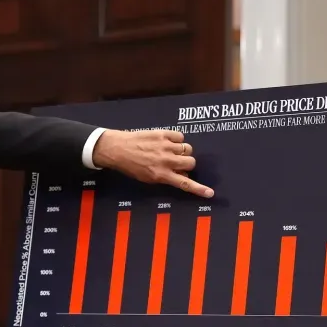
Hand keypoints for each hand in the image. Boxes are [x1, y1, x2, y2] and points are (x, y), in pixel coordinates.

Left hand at [91, 129, 212, 197]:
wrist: (116, 148)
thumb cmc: (130, 165)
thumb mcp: (147, 178)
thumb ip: (166, 177)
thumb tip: (183, 175)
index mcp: (161, 175)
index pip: (184, 183)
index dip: (199, 189)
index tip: (210, 192)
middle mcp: (165, 161)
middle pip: (191, 162)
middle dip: (187, 163)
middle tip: (177, 162)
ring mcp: (165, 146)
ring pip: (187, 148)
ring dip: (181, 151)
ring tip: (169, 150)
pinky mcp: (163, 133)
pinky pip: (180, 136)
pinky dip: (176, 139)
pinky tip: (167, 141)